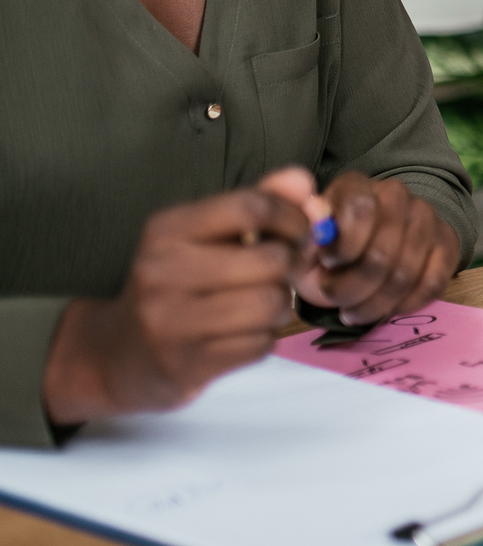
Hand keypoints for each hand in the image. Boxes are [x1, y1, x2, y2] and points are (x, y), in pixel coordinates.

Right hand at [41, 188, 315, 425]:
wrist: (116, 355)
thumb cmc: (176, 283)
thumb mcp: (204, 235)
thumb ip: (257, 202)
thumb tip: (302, 180)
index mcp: (165, 230)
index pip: (250, 208)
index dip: (293, 218)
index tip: (301, 232)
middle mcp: (161, 272)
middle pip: (270, 259)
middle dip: (291, 265)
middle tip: (284, 272)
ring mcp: (169, 322)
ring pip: (270, 303)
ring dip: (280, 305)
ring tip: (264, 304)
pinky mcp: (185, 365)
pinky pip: (259, 344)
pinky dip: (264, 339)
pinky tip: (243, 334)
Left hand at [266, 170, 458, 325]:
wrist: (367, 248)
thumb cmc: (328, 250)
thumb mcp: (303, 244)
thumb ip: (302, 233)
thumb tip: (315, 219)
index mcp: (355, 186)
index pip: (360, 210)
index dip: (344, 246)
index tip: (327, 264)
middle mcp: (395, 194)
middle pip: (382, 252)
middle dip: (353, 288)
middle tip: (335, 299)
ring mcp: (426, 217)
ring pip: (405, 273)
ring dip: (375, 303)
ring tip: (354, 311)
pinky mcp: (447, 243)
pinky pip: (432, 283)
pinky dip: (406, 305)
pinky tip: (387, 308)